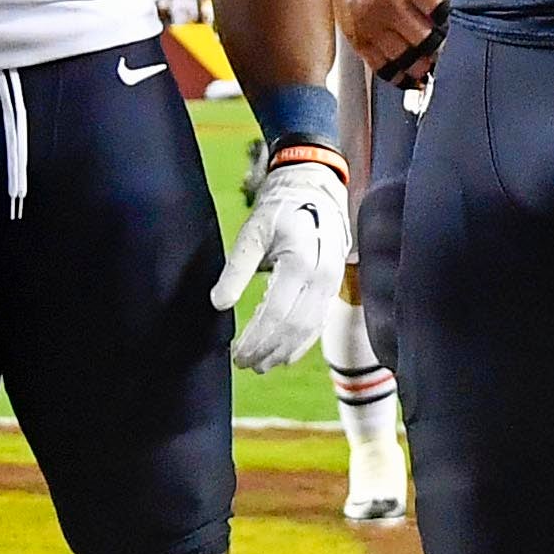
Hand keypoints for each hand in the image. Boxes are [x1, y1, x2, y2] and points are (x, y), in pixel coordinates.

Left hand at [212, 143, 349, 372]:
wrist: (315, 189)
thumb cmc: (280, 209)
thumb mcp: (252, 232)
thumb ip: (235, 269)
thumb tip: (219, 303)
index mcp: (301, 262)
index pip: (277, 314)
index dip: (256, 339)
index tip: (235, 352)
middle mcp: (322, 276)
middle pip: (294, 327)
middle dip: (267, 350)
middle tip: (243, 363)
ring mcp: (332, 283)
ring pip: (309, 329)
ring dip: (284, 351)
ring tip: (260, 364)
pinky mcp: (334, 286)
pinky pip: (319, 322)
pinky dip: (302, 343)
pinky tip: (284, 354)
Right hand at [332, 0, 450, 82]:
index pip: (440, 9)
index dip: (454, 20)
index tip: (460, 25)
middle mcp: (387, 3)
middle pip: (425, 40)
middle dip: (442, 48)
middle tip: (450, 50)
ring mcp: (371, 24)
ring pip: (405, 59)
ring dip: (424, 66)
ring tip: (434, 64)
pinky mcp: (358, 38)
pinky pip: (381, 67)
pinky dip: (400, 76)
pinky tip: (412, 77)